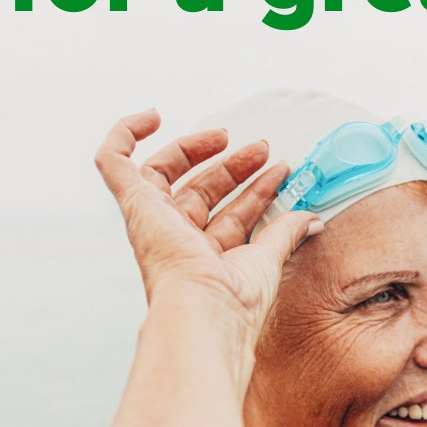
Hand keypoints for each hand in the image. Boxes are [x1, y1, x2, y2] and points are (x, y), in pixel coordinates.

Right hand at [95, 109, 320, 330]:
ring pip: (166, 174)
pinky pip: (113, 161)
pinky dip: (126, 134)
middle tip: (262, 149)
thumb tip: (313, 219)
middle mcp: (176, 241)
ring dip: (198, 148)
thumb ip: (287, 233)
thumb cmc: (235, 300)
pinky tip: (151, 115)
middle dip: (234, 167)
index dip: (258, 190)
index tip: (282, 171)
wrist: (207, 310)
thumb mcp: (270, 259)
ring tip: (230, 136)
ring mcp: (153, 222)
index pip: (232, 215)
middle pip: (201, 192)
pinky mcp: (134, 204)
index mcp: (207, 258)